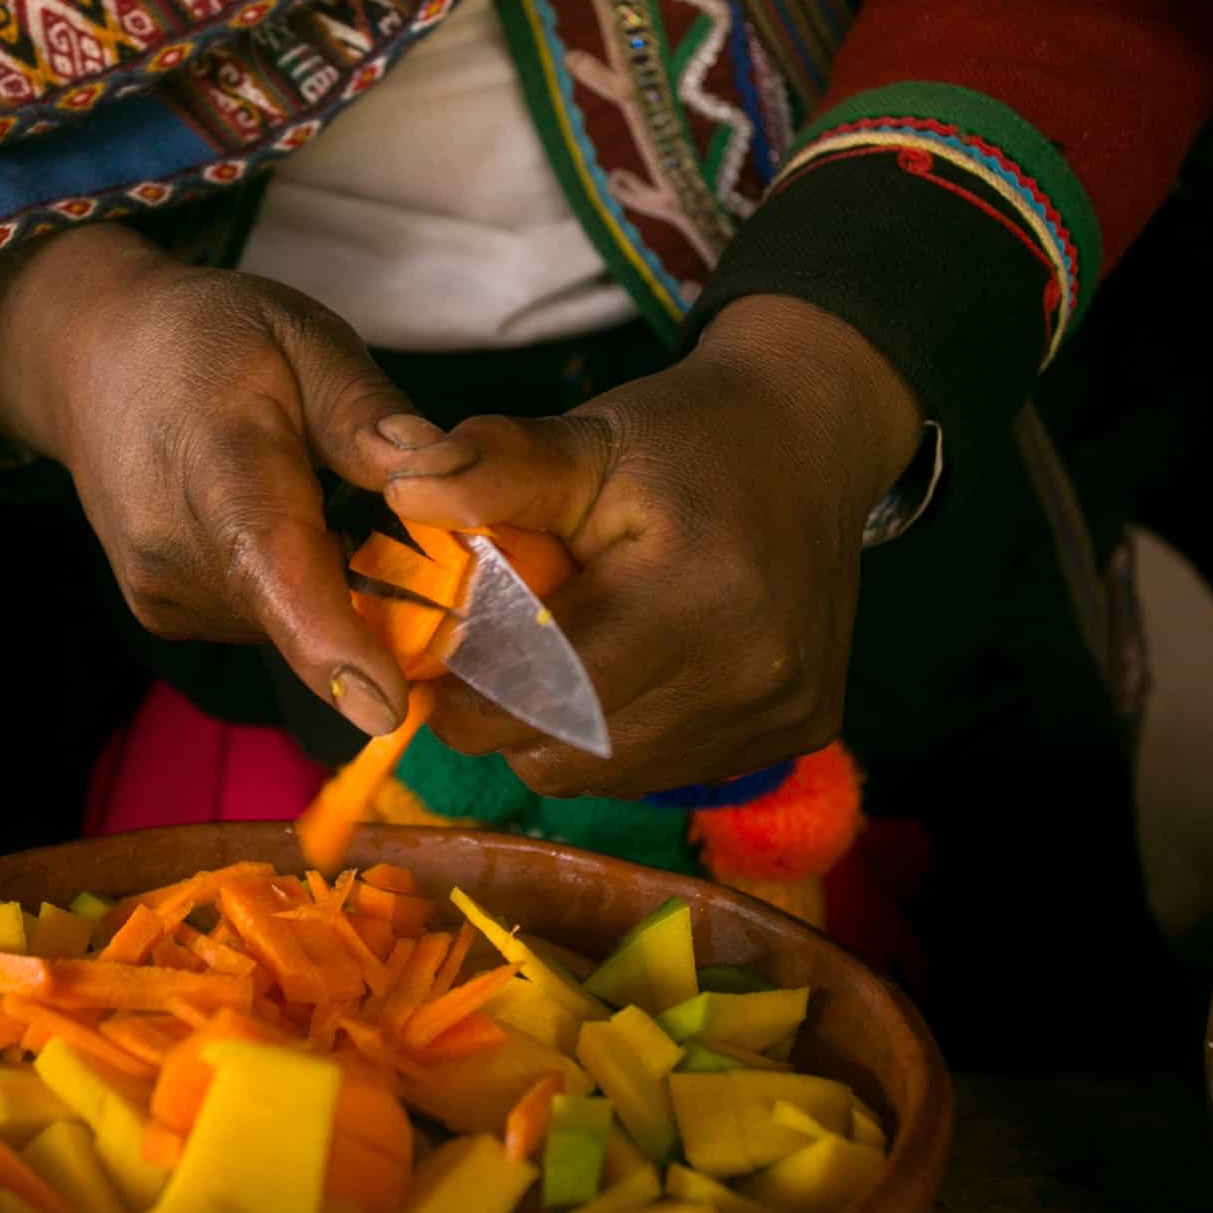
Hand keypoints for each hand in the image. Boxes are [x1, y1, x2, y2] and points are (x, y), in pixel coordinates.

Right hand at [0, 223, 473, 737]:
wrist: (93, 362)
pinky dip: (296, 585)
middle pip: (306, 604)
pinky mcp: (166, 616)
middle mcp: (175, 547)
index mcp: (216, 458)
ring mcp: (164, 593)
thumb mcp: (302, 338)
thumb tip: (442, 477)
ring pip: (294, 618)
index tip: (384, 707)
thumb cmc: (211, 341)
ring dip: (332, 578)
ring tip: (308, 492)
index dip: (328, 641)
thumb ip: (367, 414)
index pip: (269, 559)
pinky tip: (277, 521)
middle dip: (377, 586)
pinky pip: (267, 619)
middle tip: (381, 501)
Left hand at [383, 295, 922, 796]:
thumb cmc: (683, 440)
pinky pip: (668, 770)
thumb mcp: (584, 439)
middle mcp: (749, 669)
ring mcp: (780, 712)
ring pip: (616, 775)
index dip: (470, 699)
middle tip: (483, 672)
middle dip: (507, 724)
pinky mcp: (798, 732)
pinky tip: (623, 677)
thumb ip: (491, 469)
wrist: (812, 437)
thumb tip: (400, 485)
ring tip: (553, 666)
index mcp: (692, 592)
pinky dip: (622, 741)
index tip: (434, 674)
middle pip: (573, 751)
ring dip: (562, 738)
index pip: (545, 692)